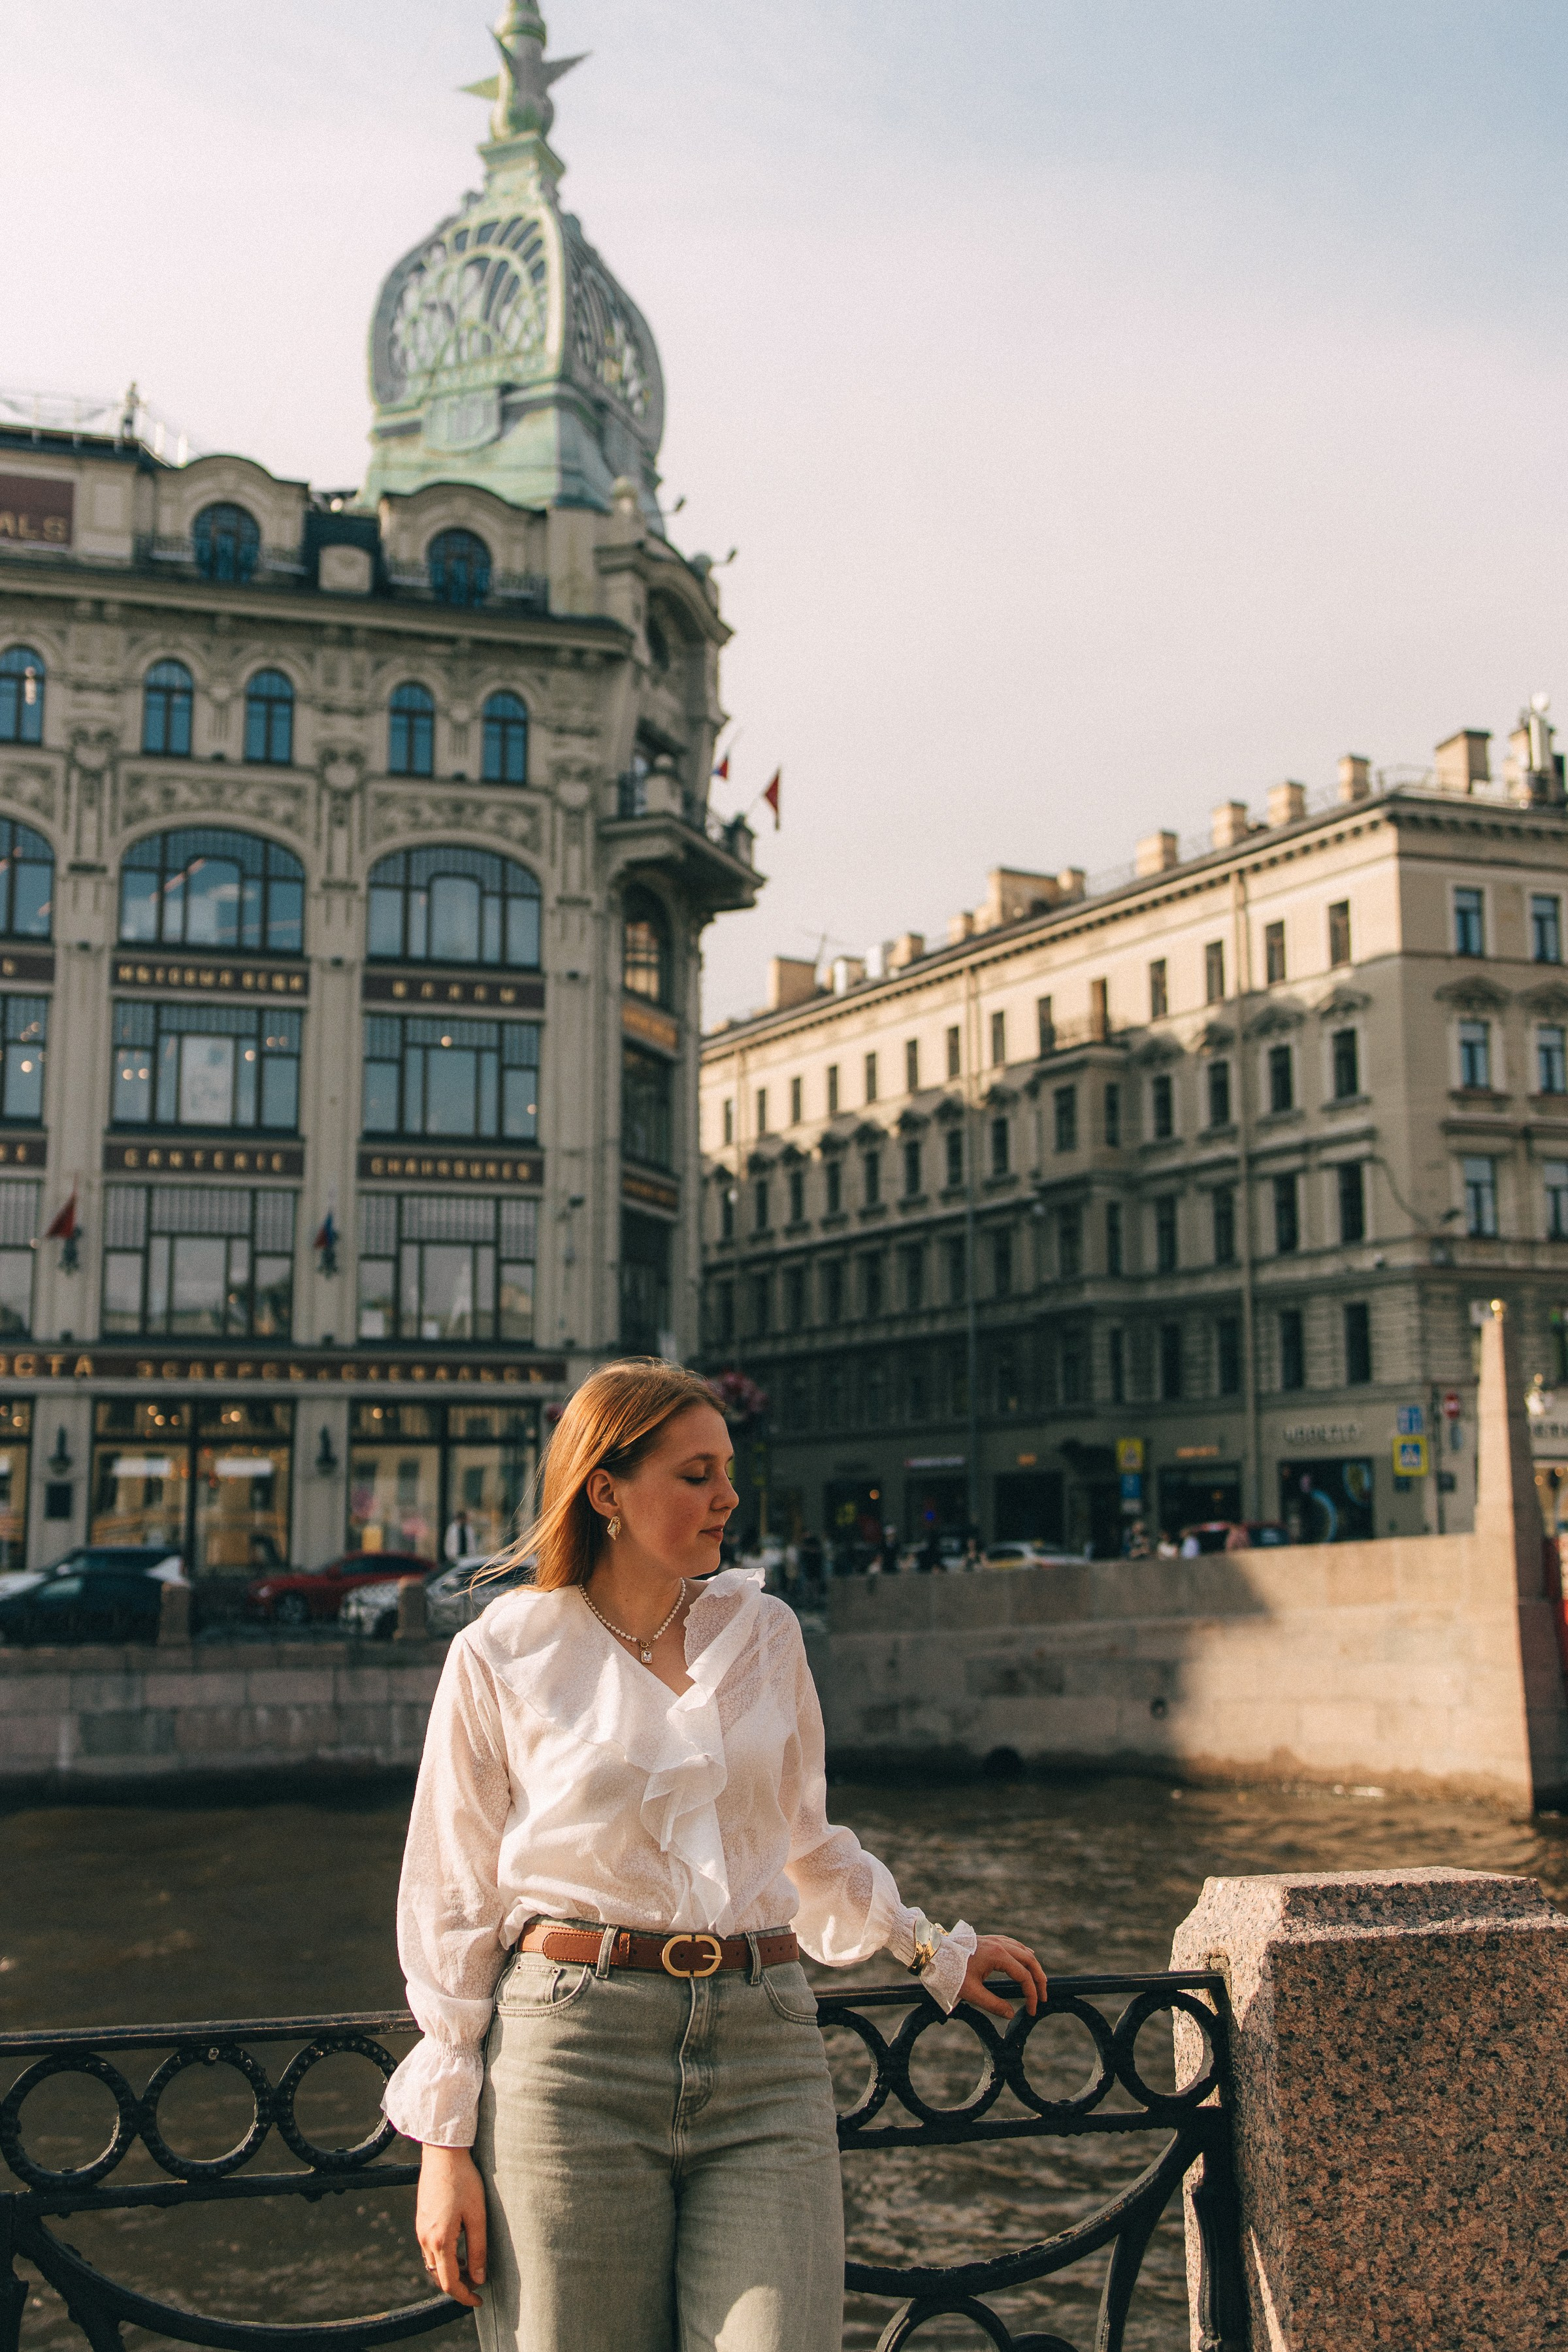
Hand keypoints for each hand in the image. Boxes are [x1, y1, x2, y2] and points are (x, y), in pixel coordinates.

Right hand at [415, 2143, 486, 2307]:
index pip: (449, 2283)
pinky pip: (429, 2249)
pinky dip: (443, 2257)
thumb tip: (478, 2278)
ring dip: (450, 2271)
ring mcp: (420, 2230)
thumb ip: (478, 2250)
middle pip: (439, 2276)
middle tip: (478, 2282)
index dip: (464, 2296)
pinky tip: (459, 2247)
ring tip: (471, 2265)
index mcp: (440, 2241)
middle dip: (458, 2285)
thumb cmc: (464, 2181)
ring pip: (433, 2264)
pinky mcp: (421, 2220)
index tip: (479, 2300)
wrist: (443, 2154)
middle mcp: (425, 2239)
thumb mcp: (477, 2216)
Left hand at [958, 1933, 1048, 2018]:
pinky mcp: (989, 1940)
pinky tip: (1024, 1961)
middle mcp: (1000, 1944)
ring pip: (1023, 1950)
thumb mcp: (971, 1993)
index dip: (1032, 1995)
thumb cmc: (950, 1973)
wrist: (932, 1952)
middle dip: (1039, 1979)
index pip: (1024, 1977)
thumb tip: (1011, 2014)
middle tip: (1043, 1996)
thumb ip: (993, 2004)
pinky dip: (1023, 1955)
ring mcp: (995, 1940)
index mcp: (997, 1956)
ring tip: (1038, 1982)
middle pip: (1030, 1960)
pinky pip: (1013, 1945)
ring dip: (1033, 1966)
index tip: (1032, 2010)